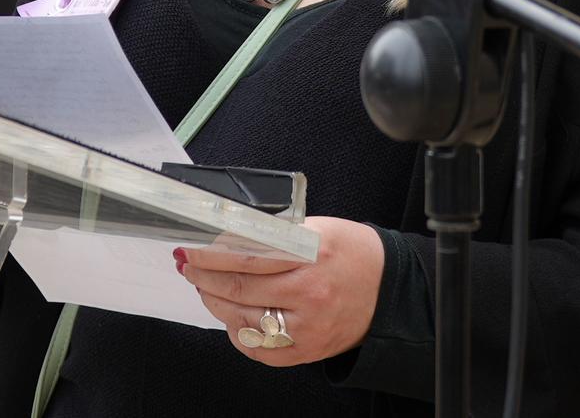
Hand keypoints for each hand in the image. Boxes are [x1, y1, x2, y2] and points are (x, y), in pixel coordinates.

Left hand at [176, 217, 384, 365]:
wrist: (389, 288)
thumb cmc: (353, 253)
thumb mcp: (318, 228)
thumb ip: (275, 235)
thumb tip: (227, 239)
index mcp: (311, 254)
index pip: (246, 256)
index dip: (211, 255)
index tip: (192, 249)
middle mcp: (309, 291)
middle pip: (239, 288)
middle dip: (205, 277)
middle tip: (190, 267)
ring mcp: (308, 325)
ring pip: (243, 319)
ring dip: (216, 302)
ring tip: (207, 288)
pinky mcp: (308, 350)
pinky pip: (260, 349)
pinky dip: (238, 333)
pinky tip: (232, 318)